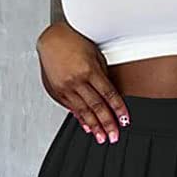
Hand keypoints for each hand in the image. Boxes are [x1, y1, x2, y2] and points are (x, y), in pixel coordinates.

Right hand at [37, 24, 129, 143]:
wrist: (52, 39)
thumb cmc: (75, 42)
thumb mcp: (95, 55)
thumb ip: (102, 75)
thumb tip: (109, 95)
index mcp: (89, 70)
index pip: (109, 94)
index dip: (118, 109)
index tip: (124, 120)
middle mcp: (76, 80)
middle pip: (96, 106)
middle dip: (107, 124)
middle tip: (114, 136)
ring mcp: (65, 87)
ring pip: (83, 111)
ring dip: (94, 126)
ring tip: (102, 137)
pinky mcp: (57, 91)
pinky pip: (71, 108)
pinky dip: (80, 118)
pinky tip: (86, 126)